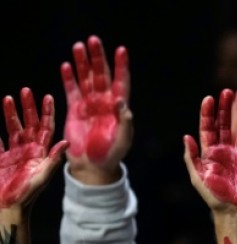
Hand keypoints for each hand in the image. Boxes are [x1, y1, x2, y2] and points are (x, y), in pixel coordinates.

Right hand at [0, 89, 67, 208]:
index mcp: (41, 153)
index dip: (47, 113)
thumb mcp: (43, 176)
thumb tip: (66, 143)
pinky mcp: (2, 158)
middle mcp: (29, 150)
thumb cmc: (28, 194)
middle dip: (28, 107)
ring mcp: (15, 153)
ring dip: (10, 113)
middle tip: (25, 90)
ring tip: (7, 98)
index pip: (45, 128)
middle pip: (29, 123)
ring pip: (13, 128)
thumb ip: (53, 160)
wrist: (9, 207)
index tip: (47, 96)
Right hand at [61, 35, 131, 183]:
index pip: (121, 81)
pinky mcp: (74, 109)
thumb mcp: (123, 139)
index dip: (121, 66)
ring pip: (86, 78)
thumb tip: (122, 102)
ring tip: (79, 46)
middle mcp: (105, 102)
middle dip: (98, 57)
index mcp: (118, 107)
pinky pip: (71, 90)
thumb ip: (125, 122)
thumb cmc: (112, 154)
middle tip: (94, 40)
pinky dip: (69, 78)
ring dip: (82, 63)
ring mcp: (89, 104)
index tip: (122, 50)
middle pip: (101, 74)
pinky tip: (66, 66)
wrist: (94, 165)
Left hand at [184, 89, 236, 215]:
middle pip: (227, 125)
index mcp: (211, 152)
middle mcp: (227, 151)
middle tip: (228, 92)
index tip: (209, 99)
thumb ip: (193, 158)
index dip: (209, 114)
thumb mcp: (198, 178)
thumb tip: (186, 137)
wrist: (231, 213)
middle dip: (227, 109)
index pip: (209, 128)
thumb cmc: (213, 197)